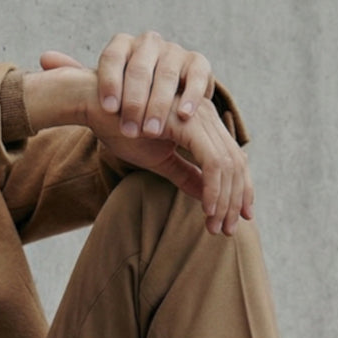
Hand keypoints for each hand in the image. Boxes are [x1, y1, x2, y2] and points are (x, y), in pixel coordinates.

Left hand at [43, 31, 213, 136]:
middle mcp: (149, 43)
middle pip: (141, 66)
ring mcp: (175, 51)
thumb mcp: (104, 89)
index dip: (110, 79)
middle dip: (135, 100)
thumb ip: (78, 75)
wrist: (164, 102)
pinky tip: (183, 115)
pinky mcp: (199, 63)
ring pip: (169, 70)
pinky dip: (192, 93)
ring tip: (153, 131)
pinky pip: (198, 73)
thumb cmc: (129, 100)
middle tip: (130, 130)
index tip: (107, 108)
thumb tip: (44, 58)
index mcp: (123, 46)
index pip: (113, 54)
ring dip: (160, 102)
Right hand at [83, 92, 253, 236]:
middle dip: (236, 201)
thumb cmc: (122, 129)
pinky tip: (207, 210)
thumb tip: (208, 196)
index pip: (234, 159)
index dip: (241, 190)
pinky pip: (212, 161)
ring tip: (215, 226)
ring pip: (228, 165)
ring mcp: (199, 116)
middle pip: (236, 163)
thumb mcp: (160, 159)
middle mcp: (207, 115)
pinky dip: (213, 188)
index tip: (239, 219)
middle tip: (228, 231)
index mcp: (203, 122)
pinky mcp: (188, 124)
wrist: (96, 106)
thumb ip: (187, 175)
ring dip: (224, 200)